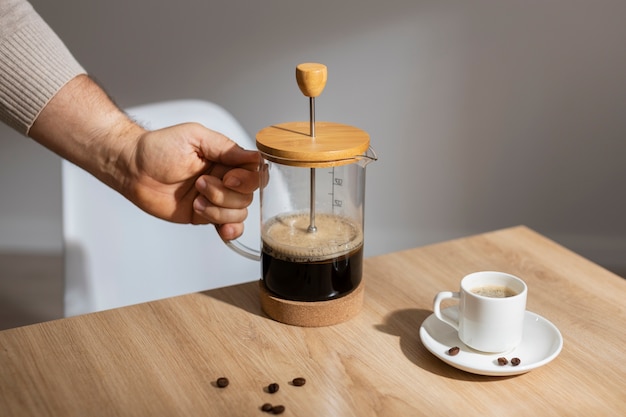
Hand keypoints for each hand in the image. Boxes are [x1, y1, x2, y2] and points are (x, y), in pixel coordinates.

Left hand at [29, 75, 259, 240]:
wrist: (132, 169)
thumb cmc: (158, 148)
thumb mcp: (194, 137)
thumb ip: (225, 147)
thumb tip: (254, 156)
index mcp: (226, 158)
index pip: (254, 172)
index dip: (246, 179)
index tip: (228, 177)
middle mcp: (224, 179)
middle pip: (247, 195)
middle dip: (224, 194)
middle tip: (200, 184)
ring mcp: (216, 199)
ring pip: (238, 213)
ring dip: (218, 209)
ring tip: (195, 199)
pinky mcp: (204, 216)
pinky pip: (228, 227)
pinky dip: (229, 230)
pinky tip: (221, 229)